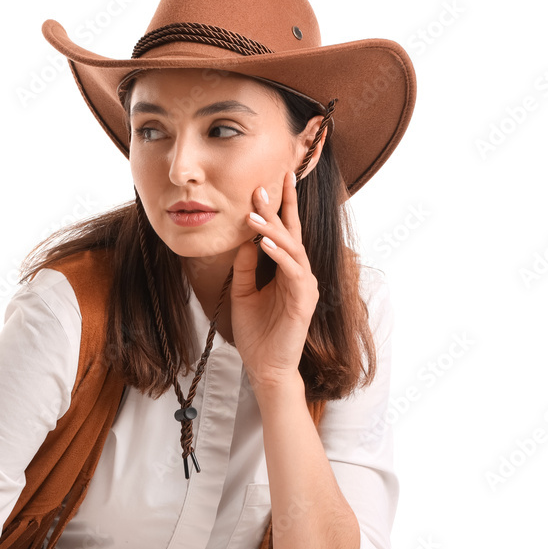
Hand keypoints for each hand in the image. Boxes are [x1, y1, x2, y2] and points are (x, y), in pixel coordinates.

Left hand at [230, 169, 317, 390]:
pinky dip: (278, 256)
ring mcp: (304, 287)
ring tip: (254, 214)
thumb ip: (244, 268)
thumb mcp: (242, 293)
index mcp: (286, 271)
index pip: (285, 233)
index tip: (271, 181)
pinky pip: (292, 272)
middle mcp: (300, 275)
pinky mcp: (303, 302)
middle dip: (280, 207)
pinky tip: (263, 244)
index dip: (280, 207)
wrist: (264, 367)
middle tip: (265, 184)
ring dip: (273, 230)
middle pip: (292, 234)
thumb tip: (243, 241)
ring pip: (292, 249)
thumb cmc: (256, 333)